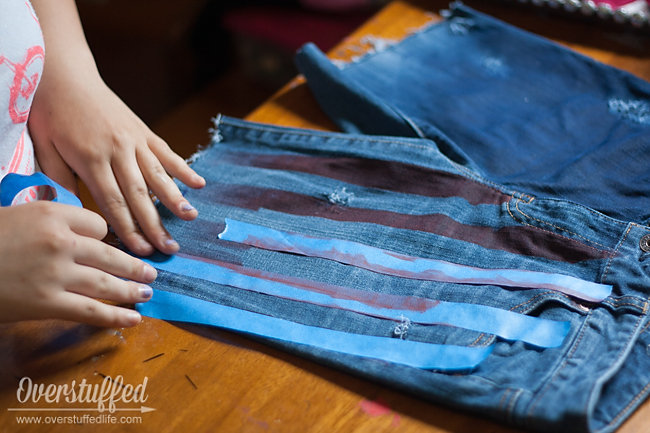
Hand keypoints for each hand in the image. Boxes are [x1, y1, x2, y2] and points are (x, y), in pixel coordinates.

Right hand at [0, 201, 156, 326]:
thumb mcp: (19, 214)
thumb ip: (54, 222)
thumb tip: (86, 235)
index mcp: (52, 214)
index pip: (98, 225)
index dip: (107, 237)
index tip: (112, 246)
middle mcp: (60, 242)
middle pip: (111, 254)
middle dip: (135, 265)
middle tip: (151, 271)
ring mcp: (56, 274)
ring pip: (107, 283)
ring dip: (132, 289)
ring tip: (148, 291)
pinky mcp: (47, 303)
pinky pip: (91, 310)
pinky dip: (116, 316)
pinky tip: (134, 318)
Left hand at [29, 73, 205, 255]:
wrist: (65, 74)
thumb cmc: (51, 113)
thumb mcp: (44, 148)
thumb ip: (58, 180)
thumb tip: (71, 210)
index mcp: (91, 158)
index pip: (113, 202)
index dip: (128, 229)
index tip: (140, 250)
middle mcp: (118, 150)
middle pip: (140, 195)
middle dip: (155, 225)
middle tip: (170, 248)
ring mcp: (134, 140)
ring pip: (158, 175)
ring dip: (175, 199)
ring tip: (190, 218)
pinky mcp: (144, 131)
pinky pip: (167, 152)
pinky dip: (183, 168)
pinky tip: (198, 184)